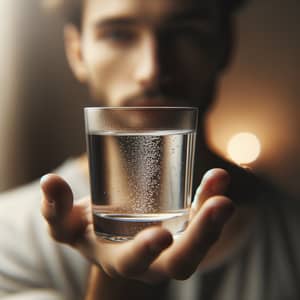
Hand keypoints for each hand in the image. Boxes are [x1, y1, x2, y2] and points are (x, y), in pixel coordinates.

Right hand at [40, 168, 233, 283]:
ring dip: (214, 214)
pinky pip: (203, 217)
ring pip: (201, 239)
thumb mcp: (66, 223)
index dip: (145, 252)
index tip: (159, 236)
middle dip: (202, 236)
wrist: (112, 233)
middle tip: (221, 205)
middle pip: (182, 261)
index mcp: (122, 261)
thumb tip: (49, 182)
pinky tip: (217, 179)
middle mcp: (153, 260)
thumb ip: (55, 208)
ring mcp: (173, 243)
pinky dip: (211, 198)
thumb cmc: (88, 230)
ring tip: (220, 184)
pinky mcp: (184, 225)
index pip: (134, 263)